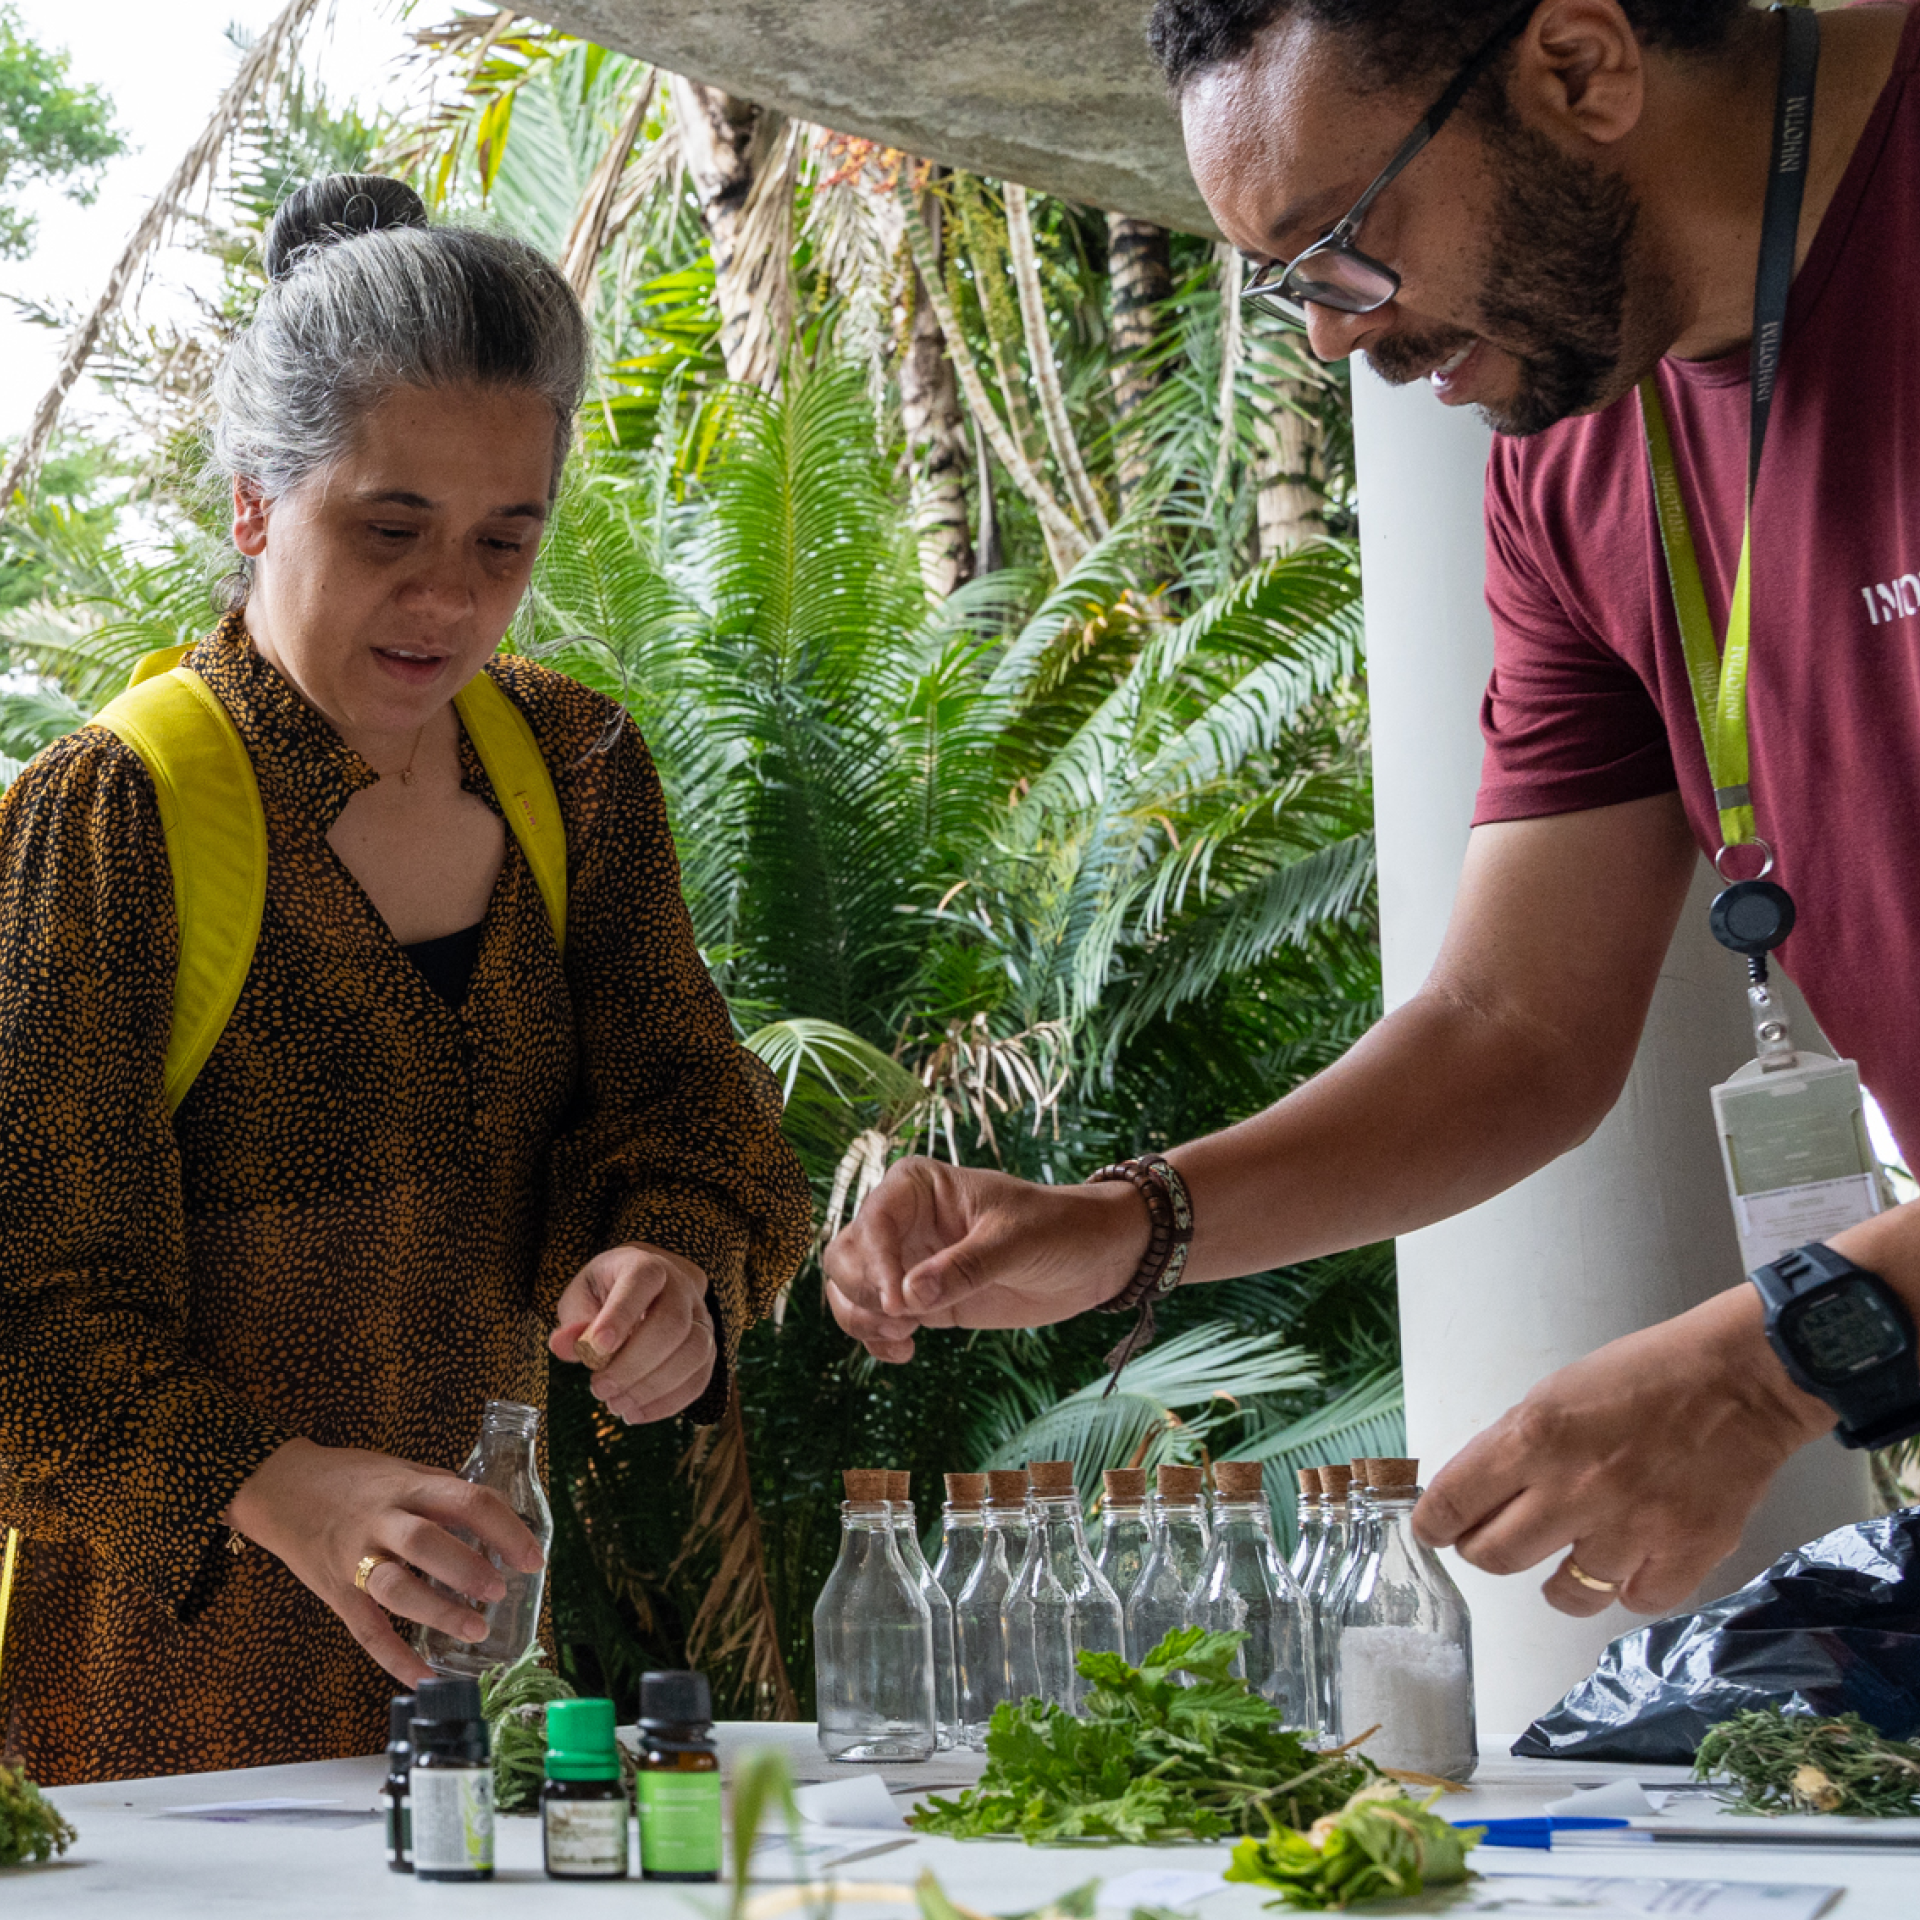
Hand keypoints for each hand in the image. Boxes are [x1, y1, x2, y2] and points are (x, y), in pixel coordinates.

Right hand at [221, 1437, 546, 1686]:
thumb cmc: (350, 1478)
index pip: (466, 1502)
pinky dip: (394, 1658)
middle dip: (468, 1569)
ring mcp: (355, 1559)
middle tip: (501, 1591)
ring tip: (476, 1631)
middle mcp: (382, 1522)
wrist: (280, 1487)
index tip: (531, 1557)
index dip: (504, 1529)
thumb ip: (441, 1493)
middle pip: (428, 1544)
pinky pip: (366, 1630)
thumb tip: (493, 1518)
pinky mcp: (335, 1593)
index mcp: (408, 1488)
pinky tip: (423, 1676)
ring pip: (396, 1589)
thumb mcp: (401, 1471)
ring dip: (438, 1612)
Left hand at [549, 1243, 715, 1422]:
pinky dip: (668, 1402)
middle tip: (599, 1388)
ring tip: (617, 1404)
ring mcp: (700, 1318)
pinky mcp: (707, 1348)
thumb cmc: (608, 1294)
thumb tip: (562, 1344)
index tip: (596, 1349)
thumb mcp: (582, 1297)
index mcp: (646, 1266)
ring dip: (653, 1387)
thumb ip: (574, 1322)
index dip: (620, 1316)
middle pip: (672, 1323)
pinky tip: (637, 1413)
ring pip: (694, 1353)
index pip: (641, 1282)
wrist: (648, 1290)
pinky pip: (699, 1377)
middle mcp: (681, 1288)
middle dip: (634, 1364)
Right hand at [823, 1156, 1148, 1360]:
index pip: (872, 1222)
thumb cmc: (1059, 1227)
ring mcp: (909, 1261)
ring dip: (861, 1319)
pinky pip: (876, 1319)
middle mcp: (903, 1220)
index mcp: (919, 1186)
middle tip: (901, 1321)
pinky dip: (875, 1340)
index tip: (900, 1304)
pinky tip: (904, 1354)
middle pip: (845, 1255)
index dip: (875, 1264)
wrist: (1094, 1257)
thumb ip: (965, 1267)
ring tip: (904, 1338)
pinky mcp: (921, 1299)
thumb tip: (908, 1297)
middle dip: (861, 1293)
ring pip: (850, 1289)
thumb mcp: (1017, 1241)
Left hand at [1414, 1283, 1833, 1615]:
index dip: (1434, 1524)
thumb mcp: (1553, 1395)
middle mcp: (1575, 1488)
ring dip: (1557, 1579)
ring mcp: (1631, 1528)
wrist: (1738, 1379)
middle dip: (1484, 1551)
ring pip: (1563, 1595)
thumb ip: (1513, 1448)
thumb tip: (1474, 1496)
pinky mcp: (1684, 1554)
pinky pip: (1632, 1601)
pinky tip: (1627, 1561)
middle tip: (1494, 1541)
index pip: (1454, 1502)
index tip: (1433, 1530)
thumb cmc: (1641, 1375)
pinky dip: (1625, 1587)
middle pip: (1495, 1557)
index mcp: (1534, 1437)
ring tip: (1568, 1555)